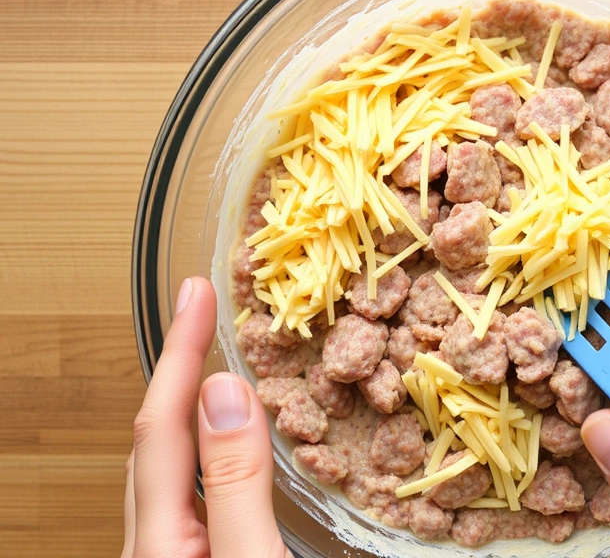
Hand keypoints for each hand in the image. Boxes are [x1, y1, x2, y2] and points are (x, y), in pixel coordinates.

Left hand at [123, 277, 289, 557]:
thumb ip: (236, 484)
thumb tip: (226, 392)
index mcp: (159, 541)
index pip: (160, 426)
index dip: (180, 352)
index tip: (196, 294)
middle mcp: (154, 546)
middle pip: (157, 442)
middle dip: (180, 371)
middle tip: (206, 318)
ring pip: (174, 468)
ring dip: (195, 410)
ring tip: (221, 368)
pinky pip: (197, 491)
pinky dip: (216, 450)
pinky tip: (238, 451)